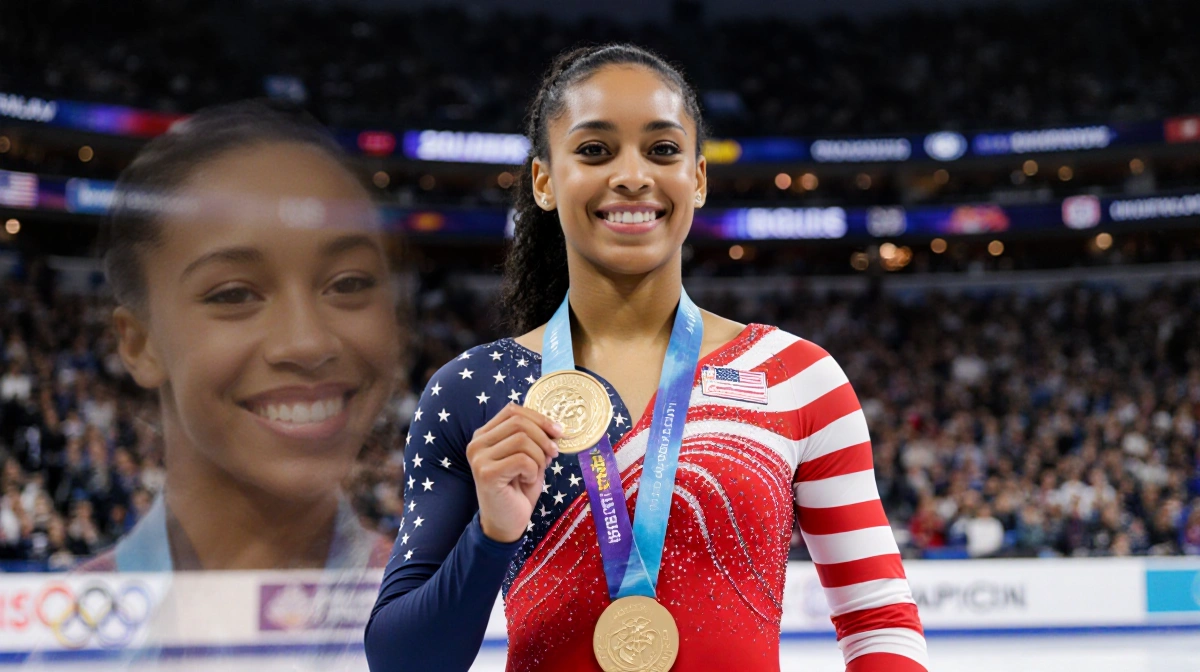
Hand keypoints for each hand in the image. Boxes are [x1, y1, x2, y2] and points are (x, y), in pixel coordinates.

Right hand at [466, 403, 562, 542]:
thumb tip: (554, 426)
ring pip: (522, 440)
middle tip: (553, 454)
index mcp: (485, 435)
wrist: (506, 523)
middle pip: (519, 423)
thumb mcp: (528, 458)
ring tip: (535, 472)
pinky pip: (523, 460)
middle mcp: (477, 443)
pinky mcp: (486, 473)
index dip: (539, 418)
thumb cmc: (518, 490)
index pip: (512, 411)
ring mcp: (479, 458)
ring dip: (539, 457)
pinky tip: (526, 481)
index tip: (558, 432)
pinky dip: (533, 471)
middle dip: (543, 437)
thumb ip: (534, 439)